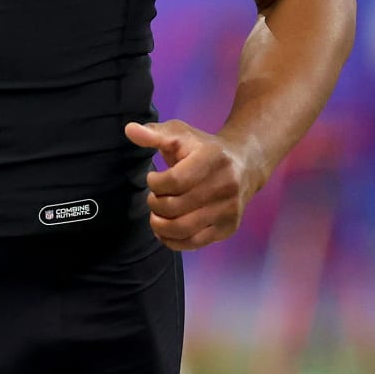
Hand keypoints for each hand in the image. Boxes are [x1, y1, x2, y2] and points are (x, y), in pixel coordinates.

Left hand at [124, 119, 260, 250]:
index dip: (155, 182)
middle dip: (155, 203)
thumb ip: (154, 134)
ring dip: (160, 224)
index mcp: (213, 159)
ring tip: (157, 214)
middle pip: (175, 207)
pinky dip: (172, 241)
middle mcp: (225, 186)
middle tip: (154, 197)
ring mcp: (228, 210)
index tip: (153, 178)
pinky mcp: (228, 228)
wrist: (245, 164)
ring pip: (182, 229)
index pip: (174, 181)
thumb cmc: (204, 148)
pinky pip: (194, 243)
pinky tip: (165, 230)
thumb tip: (129, 130)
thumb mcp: (180, 134)